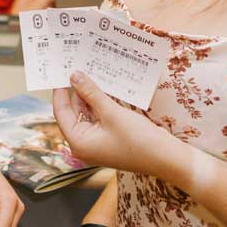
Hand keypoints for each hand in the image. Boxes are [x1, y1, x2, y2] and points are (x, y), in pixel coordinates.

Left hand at [52, 71, 169, 176]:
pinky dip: (100, 103)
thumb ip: (91, 93)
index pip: (61, 112)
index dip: (60, 91)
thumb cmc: (138, 141)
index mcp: (78, 142)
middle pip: (73, 112)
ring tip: (91, 72)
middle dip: (77, 91)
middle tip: (77, 67)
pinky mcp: (109, 138)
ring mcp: (97, 142)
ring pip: (87, 113)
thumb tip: (74, 76)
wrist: (166, 158)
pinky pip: (99, 117)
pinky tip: (104, 87)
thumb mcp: (112, 112)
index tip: (60, 71)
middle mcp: (84, 144)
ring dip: (90, 95)